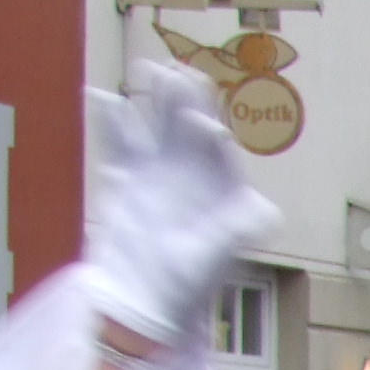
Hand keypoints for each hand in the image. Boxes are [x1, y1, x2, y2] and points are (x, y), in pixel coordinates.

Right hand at [81, 63, 280, 347]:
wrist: (143, 300)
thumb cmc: (186, 284)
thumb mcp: (215, 255)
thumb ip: (238, 229)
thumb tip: (267, 212)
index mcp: (222, 192)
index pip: (220, 156)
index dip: (213, 139)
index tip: (206, 126)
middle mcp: (195, 176)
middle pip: (191, 130)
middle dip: (188, 102)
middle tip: (182, 73)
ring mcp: (161, 173)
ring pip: (158, 127)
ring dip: (156, 101)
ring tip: (151, 69)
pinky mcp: (129, 177)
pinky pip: (120, 142)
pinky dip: (112, 120)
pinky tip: (102, 94)